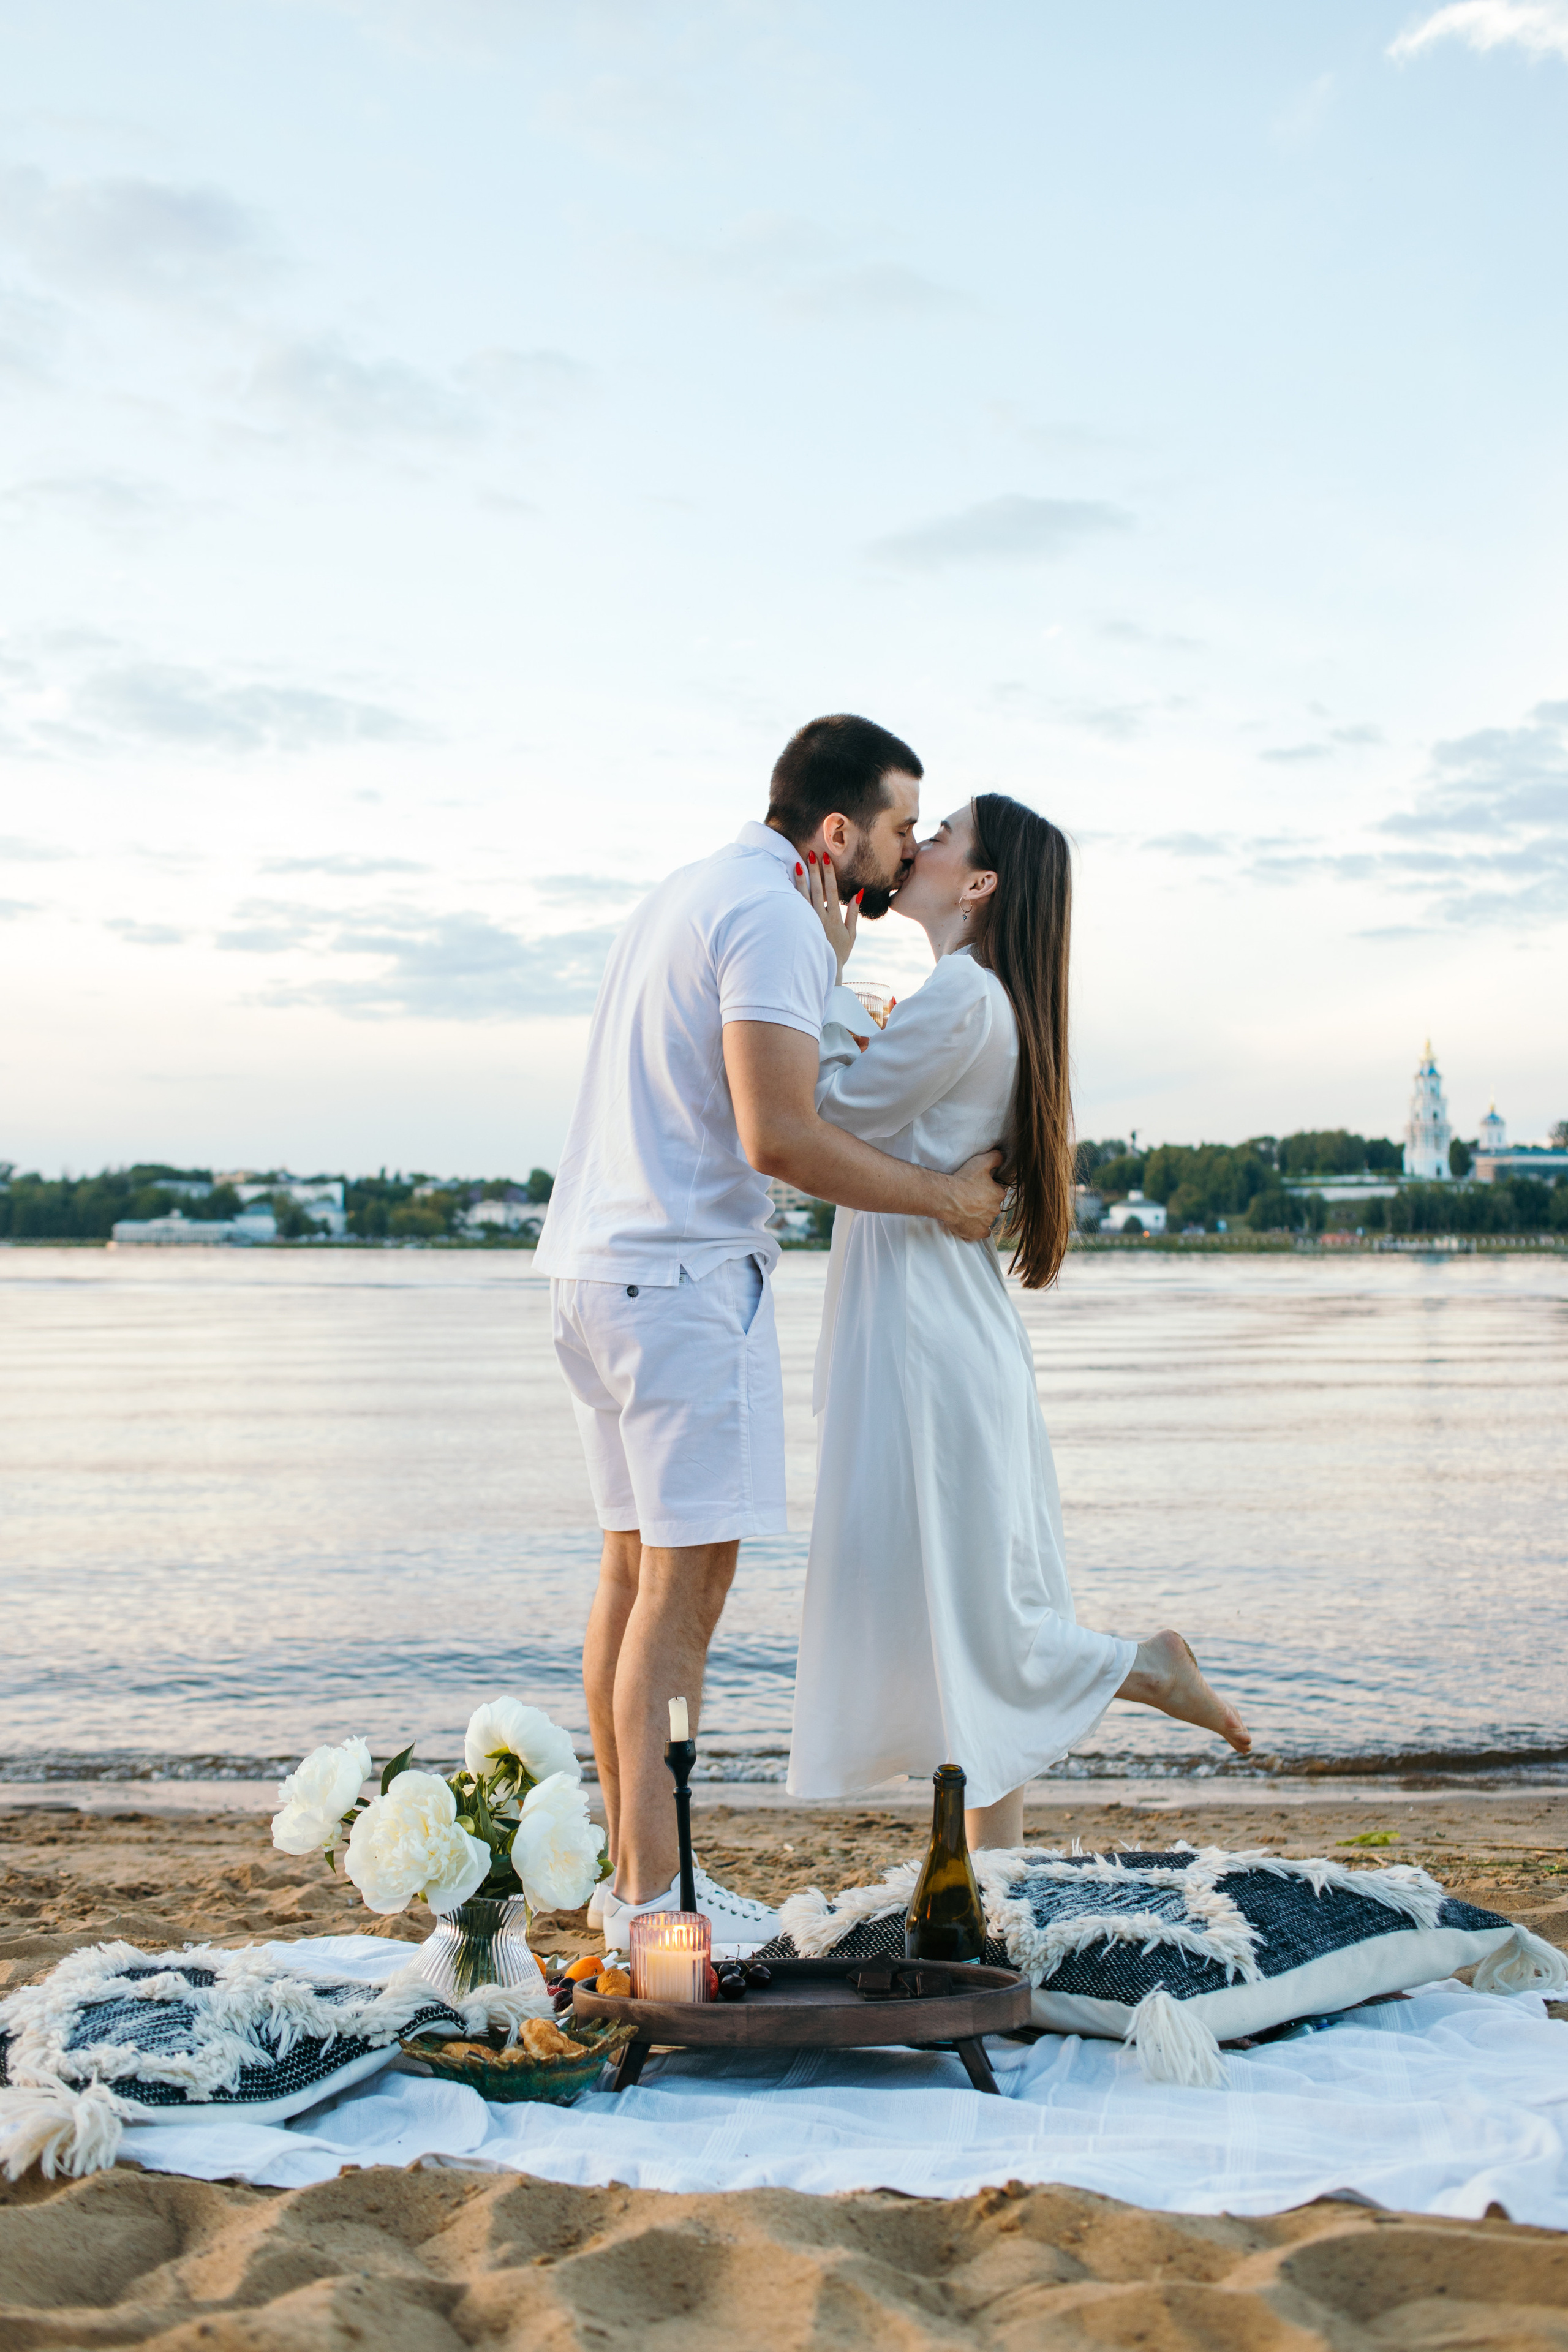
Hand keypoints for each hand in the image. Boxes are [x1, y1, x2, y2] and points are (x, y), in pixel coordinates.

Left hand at [793, 847, 859, 978]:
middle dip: (814, 871)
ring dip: (801, 880)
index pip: (831, 891)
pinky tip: (789, 883)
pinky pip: (795, 908)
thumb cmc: (840, 952)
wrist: (825, 969)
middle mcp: (821, 918)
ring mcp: (809, 923)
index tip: (826, 860)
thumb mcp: (851, 934)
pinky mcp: (801, 927)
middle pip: (817, 890)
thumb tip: (857, 894)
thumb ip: (853, 913)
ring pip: (804, 897)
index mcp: (834, 919)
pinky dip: (792, 895)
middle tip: (811, 854)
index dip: (829, 874)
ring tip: (798, 864)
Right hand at [937, 1150, 1006, 1242]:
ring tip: (966, 1209)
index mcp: (998, 1194)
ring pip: (987, 1218)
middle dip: (984, 1203)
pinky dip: (978, 1229)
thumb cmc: (963, 1179)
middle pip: (992, 1206)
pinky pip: (983, 1232)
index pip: (998, 1192)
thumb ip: (996, 1157)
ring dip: (980, 1215)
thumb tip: (1004, 1157)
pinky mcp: (978, 1233)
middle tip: (970, 1198)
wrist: (946, 1198)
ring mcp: (987, 1222)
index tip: (977, 1187)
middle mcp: (996, 1209)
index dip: (988, 1189)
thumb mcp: (982, 1162)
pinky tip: (971, 1223)